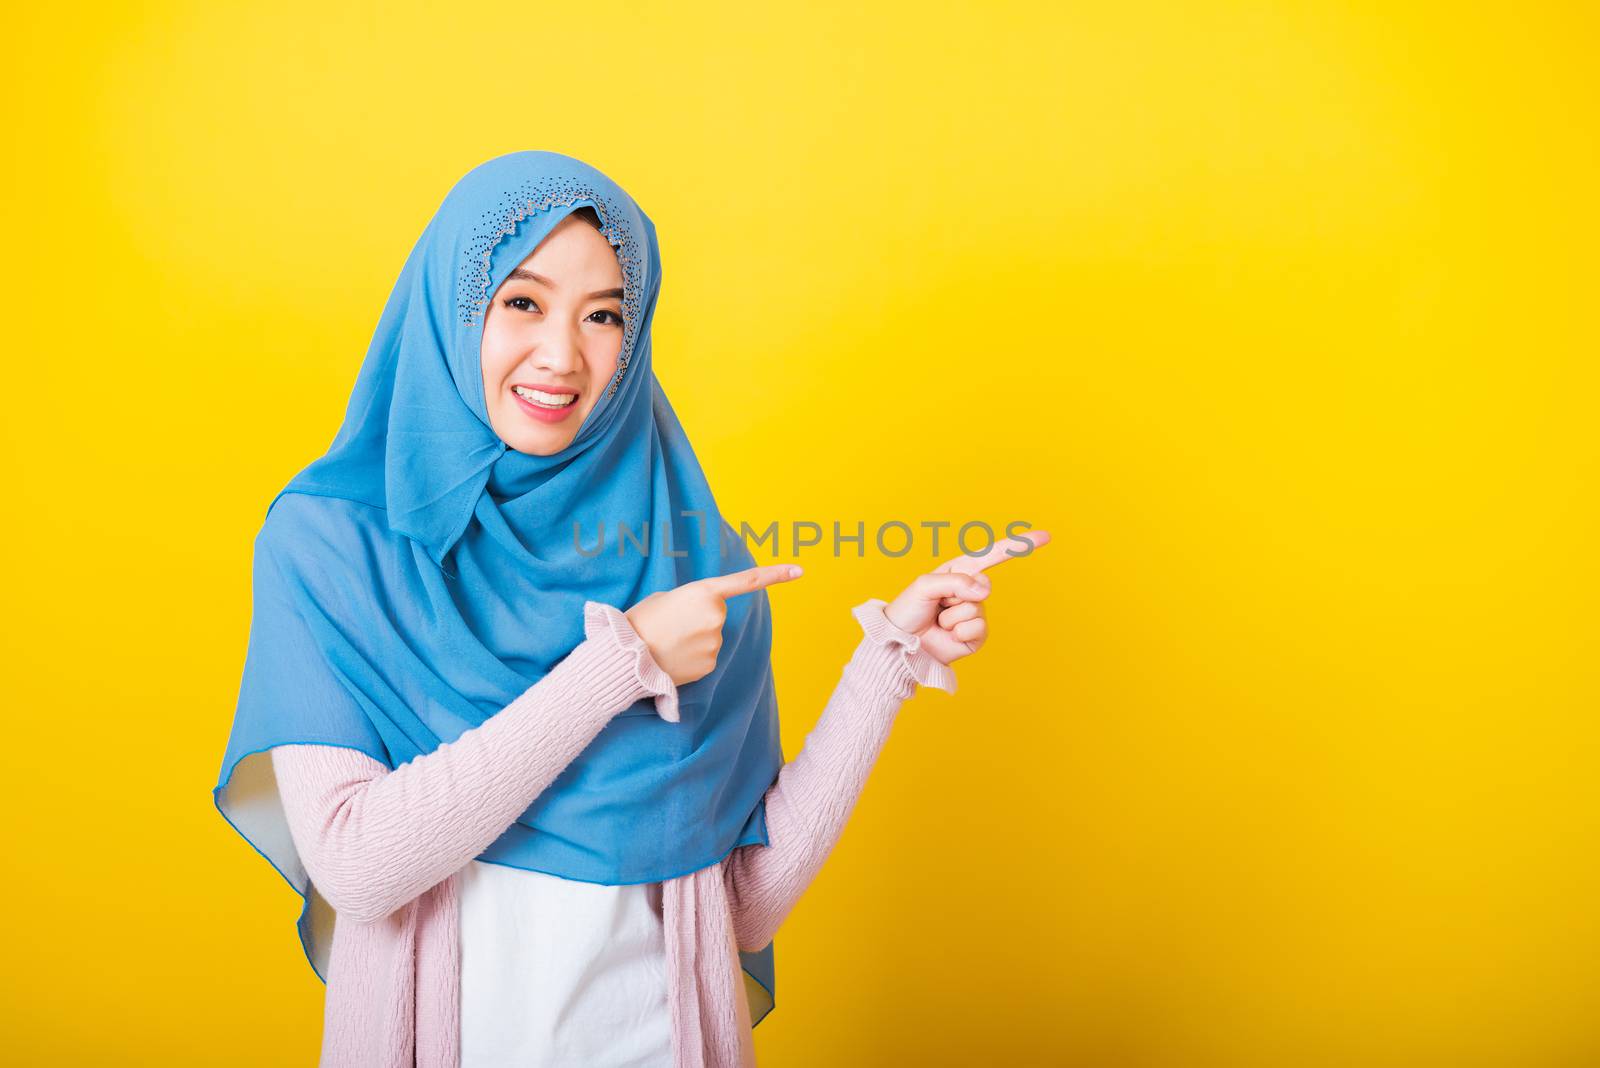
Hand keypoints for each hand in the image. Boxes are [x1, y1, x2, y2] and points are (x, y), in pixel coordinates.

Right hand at [625, 564, 804, 685]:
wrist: (627, 655)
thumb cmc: (641, 620)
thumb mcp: (665, 598)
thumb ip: (690, 602)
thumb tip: (697, 619)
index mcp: (704, 592)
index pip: (747, 581)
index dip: (775, 575)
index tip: (799, 571)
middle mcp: (716, 616)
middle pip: (717, 616)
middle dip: (700, 620)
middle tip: (672, 625)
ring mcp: (715, 642)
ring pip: (711, 638)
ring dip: (694, 640)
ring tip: (668, 641)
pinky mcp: (710, 665)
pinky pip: (706, 657)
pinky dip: (692, 658)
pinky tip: (674, 657)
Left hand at [882, 529, 1050, 664]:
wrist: (901, 643)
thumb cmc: (909, 609)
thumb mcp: (926, 585)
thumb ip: (956, 582)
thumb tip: (986, 591)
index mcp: (959, 572)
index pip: (992, 556)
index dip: (1018, 545)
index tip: (1046, 536)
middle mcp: (970, 591)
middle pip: (982, 585)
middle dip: (955, 594)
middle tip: (937, 604)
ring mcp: (975, 614)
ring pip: (975, 608)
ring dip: (951, 617)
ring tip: (938, 621)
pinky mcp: (976, 636)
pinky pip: (977, 628)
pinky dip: (958, 632)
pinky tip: (947, 635)